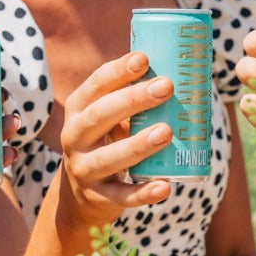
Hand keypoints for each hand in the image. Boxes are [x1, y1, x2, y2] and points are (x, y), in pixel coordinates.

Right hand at [57, 51, 175, 227]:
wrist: (79, 197)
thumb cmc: (106, 142)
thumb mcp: (108, 117)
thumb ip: (131, 97)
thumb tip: (180, 67)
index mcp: (79, 110)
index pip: (96, 85)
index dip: (118, 71)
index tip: (144, 58)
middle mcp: (75, 137)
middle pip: (99, 116)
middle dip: (133, 99)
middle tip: (167, 86)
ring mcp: (83, 170)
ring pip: (109, 158)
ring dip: (138, 144)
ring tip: (167, 132)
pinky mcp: (98, 198)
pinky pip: (121, 196)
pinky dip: (143, 193)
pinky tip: (165, 187)